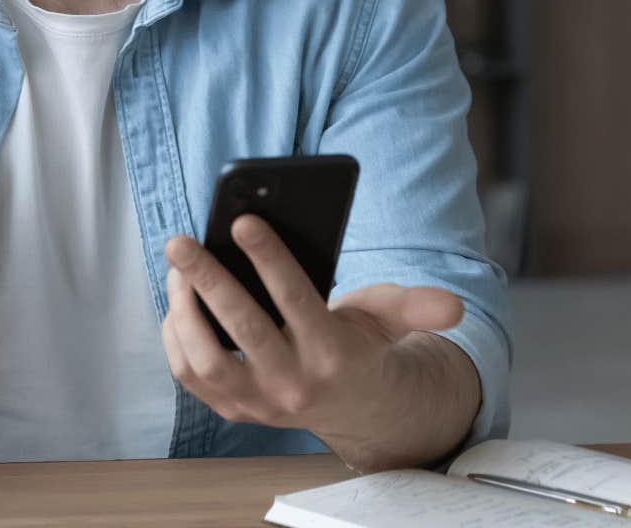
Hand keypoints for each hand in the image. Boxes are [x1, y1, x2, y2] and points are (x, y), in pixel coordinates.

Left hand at [161, 214, 463, 466]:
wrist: (357, 410)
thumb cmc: (365, 346)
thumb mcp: (393, 321)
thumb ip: (417, 307)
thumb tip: (454, 308)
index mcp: (332, 354)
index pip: (295, 300)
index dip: (269, 258)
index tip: (242, 220)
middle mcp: (294, 385)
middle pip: (242, 328)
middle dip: (208, 278)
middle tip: (180, 240)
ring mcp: (259, 404)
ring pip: (207, 359)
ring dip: (184, 309)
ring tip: (178, 268)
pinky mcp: (234, 411)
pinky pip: (192, 376)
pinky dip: (177, 337)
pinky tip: (177, 301)